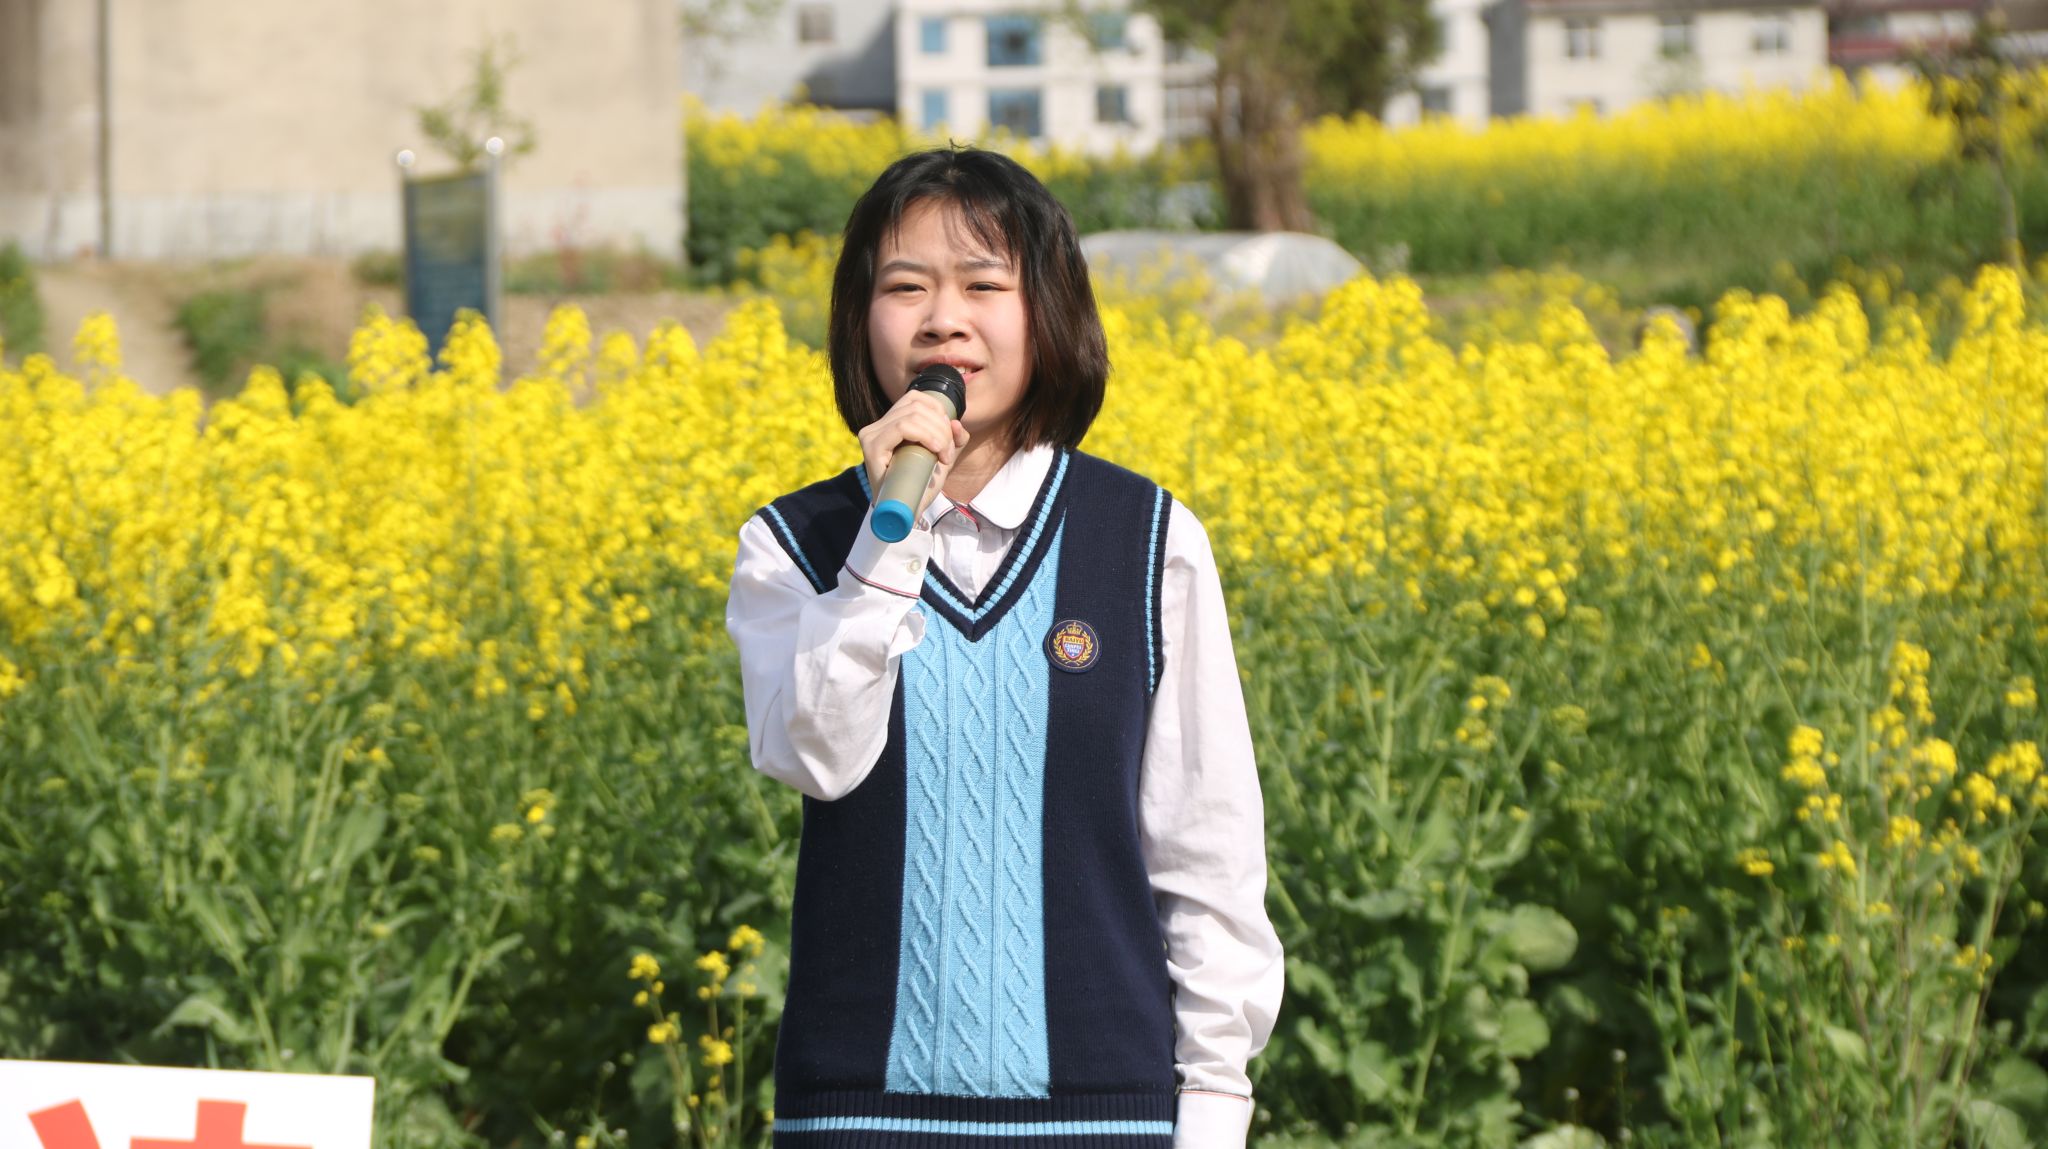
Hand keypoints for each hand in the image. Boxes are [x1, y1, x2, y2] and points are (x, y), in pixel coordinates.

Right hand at [858, 389, 969, 516]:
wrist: (906, 513)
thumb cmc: (920, 485)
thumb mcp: (942, 456)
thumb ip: (952, 439)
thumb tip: (957, 423)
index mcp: (890, 423)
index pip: (915, 398)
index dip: (938, 411)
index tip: (949, 437)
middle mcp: (877, 426)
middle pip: (917, 406)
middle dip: (941, 427)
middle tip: (948, 453)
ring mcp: (871, 435)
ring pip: (912, 415)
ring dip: (937, 434)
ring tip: (943, 456)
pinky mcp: (872, 448)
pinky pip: (901, 428)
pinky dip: (925, 435)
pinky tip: (935, 451)